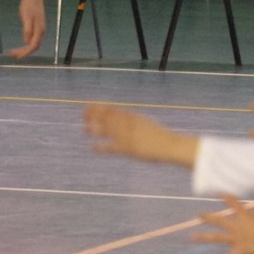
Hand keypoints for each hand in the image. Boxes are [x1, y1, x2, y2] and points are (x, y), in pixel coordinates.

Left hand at [5, 0, 45, 57]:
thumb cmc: (29, 4)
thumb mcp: (26, 17)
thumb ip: (27, 30)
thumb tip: (26, 42)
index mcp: (39, 30)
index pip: (33, 46)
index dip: (25, 53)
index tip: (17, 56)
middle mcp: (41, 31)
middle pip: (33, 46)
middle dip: (23, 52)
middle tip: (12, 54)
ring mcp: (39, 29)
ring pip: (33, 43)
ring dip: (24, 48)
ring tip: (14, 51)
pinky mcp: (37, 26)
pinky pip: (32, 39)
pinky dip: (26, 43)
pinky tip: (21, 43)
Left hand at [82, 103, 197, 165]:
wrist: (171, 145)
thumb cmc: (160, 137)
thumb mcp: (146, 124)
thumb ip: (134, 121)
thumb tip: (126, 118)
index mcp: (133, 117)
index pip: (113, 109)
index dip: (100, 107)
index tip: (90, 104)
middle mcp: (129, 124)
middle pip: (107, 117)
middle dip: (94, 115)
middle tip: (83, 114)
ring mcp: (128, 136)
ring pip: (107, 130)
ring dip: (94, 129)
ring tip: (83, 128)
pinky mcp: (129, 149)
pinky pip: (112, 148)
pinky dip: (102, 147)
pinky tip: (93, 147)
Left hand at [193, 195, 253, 253]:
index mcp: (244, 216)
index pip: (232, 203)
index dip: (225, 196)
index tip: (216, 192)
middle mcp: (237, 226)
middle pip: (220, 220)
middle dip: (209, 217)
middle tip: (199, 215)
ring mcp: (236, 239)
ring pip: (217, 238)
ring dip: (204, 237)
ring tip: (193, 237)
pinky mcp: (239, 251)